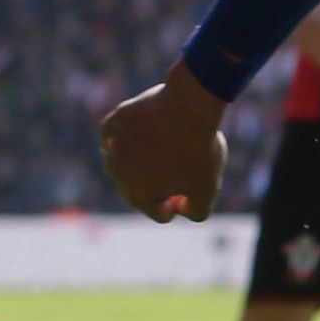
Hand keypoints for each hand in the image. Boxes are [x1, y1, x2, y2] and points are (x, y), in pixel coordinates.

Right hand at [100, 67, 230, 221]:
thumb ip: (196, 211)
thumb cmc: (199, 151)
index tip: (193, 190)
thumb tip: (179, 210)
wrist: (188, 107)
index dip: (179, 205)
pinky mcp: (114, 122)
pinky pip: (111, 135)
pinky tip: (135, 135)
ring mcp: (114, 148)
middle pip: (137, 190)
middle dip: (156, 186)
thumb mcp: (208, 189)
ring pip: (122, 163)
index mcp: (139, 197)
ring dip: (137, 162)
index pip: (159, 213)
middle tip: (179, 171)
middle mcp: (119, 175)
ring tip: (161, 151)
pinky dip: (120, 138)